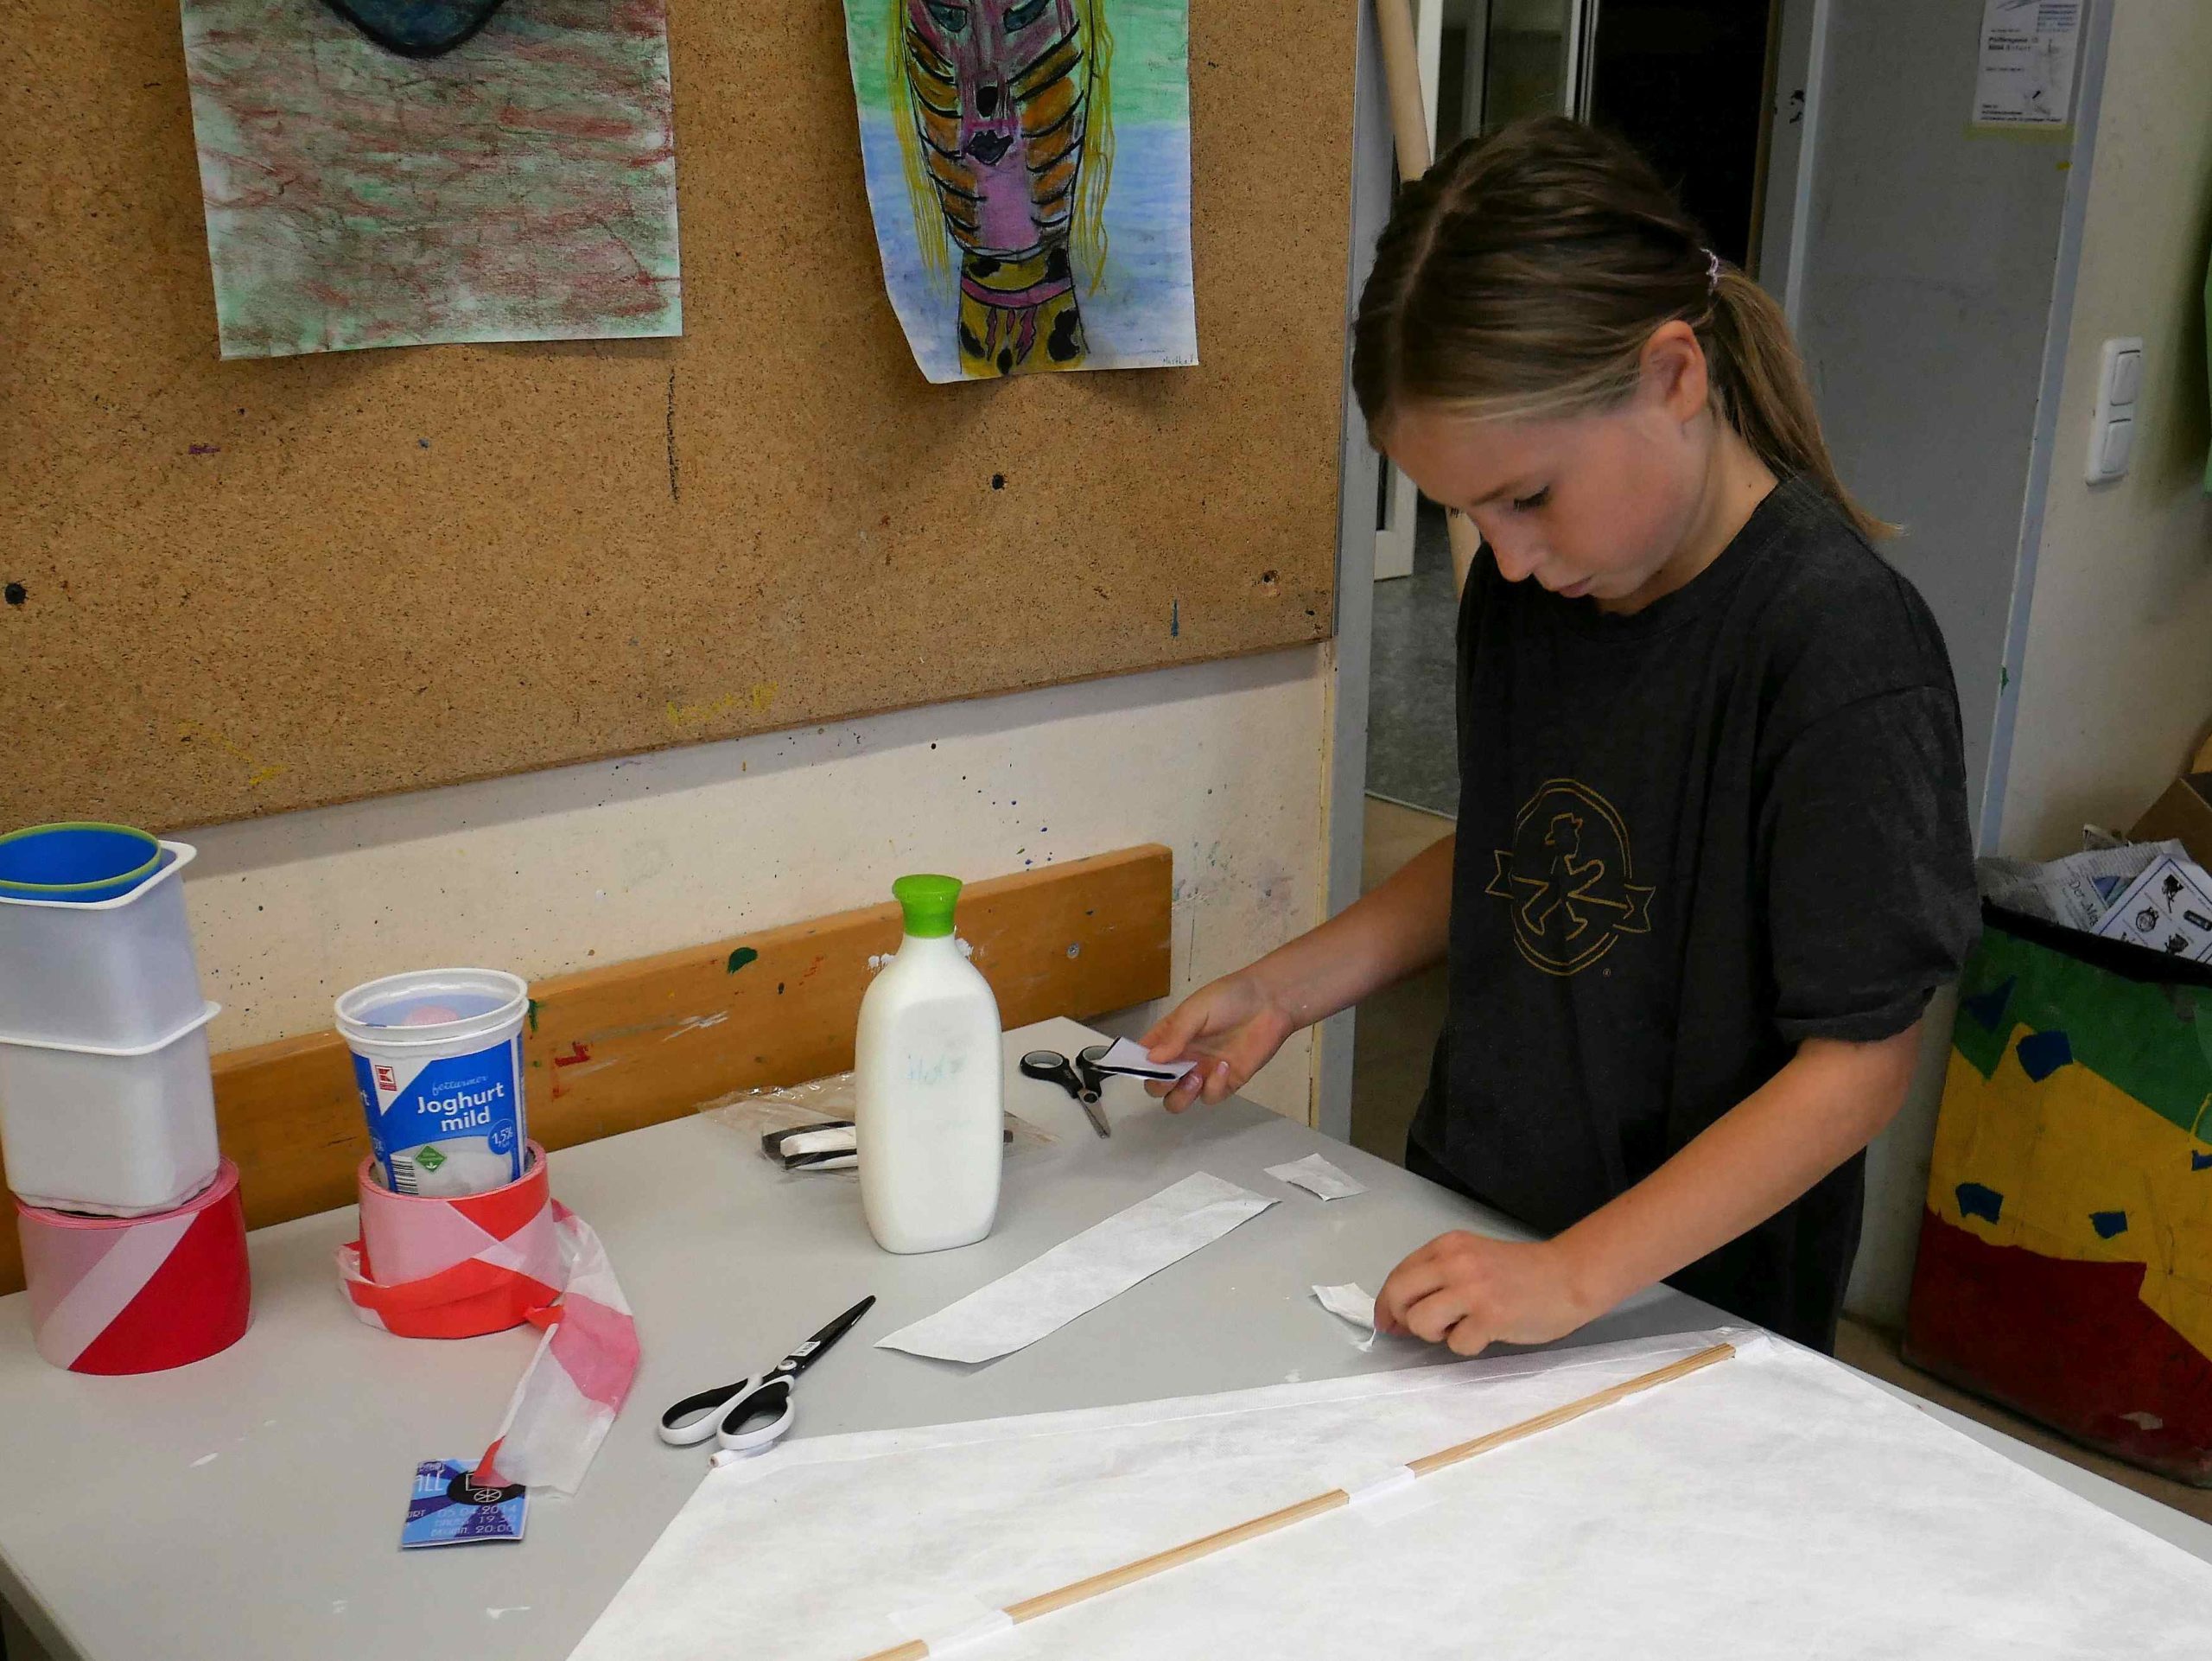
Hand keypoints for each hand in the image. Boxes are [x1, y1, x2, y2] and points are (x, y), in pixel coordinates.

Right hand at [1136, 970, 1296, 1111]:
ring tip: (1196, 1076)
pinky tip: (1225, 1067)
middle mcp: (1182, 1058)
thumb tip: (1151, 1060)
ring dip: (1182, 1095)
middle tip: (1174, 1075)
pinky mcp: (1225, 1083)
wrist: (1270, 1003)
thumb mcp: (1197, 1010)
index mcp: (1170, 1037)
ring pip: (1178, 1101)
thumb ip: (1175, 1035)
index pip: (1143, 1058)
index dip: (1138, 1067)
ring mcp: (1203, 1073)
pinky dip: (1213, 1087)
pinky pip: (1210, 1098)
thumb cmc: (1229, 999)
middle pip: (1157, 1086)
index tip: (1142, 1067)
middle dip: (1159, 1086)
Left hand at [1373, 1232, 1595, 1355]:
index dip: (1387, 1303)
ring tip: (1462, 1327)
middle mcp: (1454, 1262)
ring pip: (1420, 1322)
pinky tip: (1487, 1334)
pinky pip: (1456, 1343)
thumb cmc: (1521, 1272)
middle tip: (1426, 1329)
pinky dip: (1467, 1346)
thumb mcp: (1473, 1259)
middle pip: (1399, 1295)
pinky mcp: (1490, 1316)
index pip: (1398, 1274)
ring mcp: (1471, 1289)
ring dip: (1436, 1334)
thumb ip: (1439, 1276)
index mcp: (1448, 1245)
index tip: (1388, 1322)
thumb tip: (1399, 1313)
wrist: (1569, 1276)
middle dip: (1403, 1318)